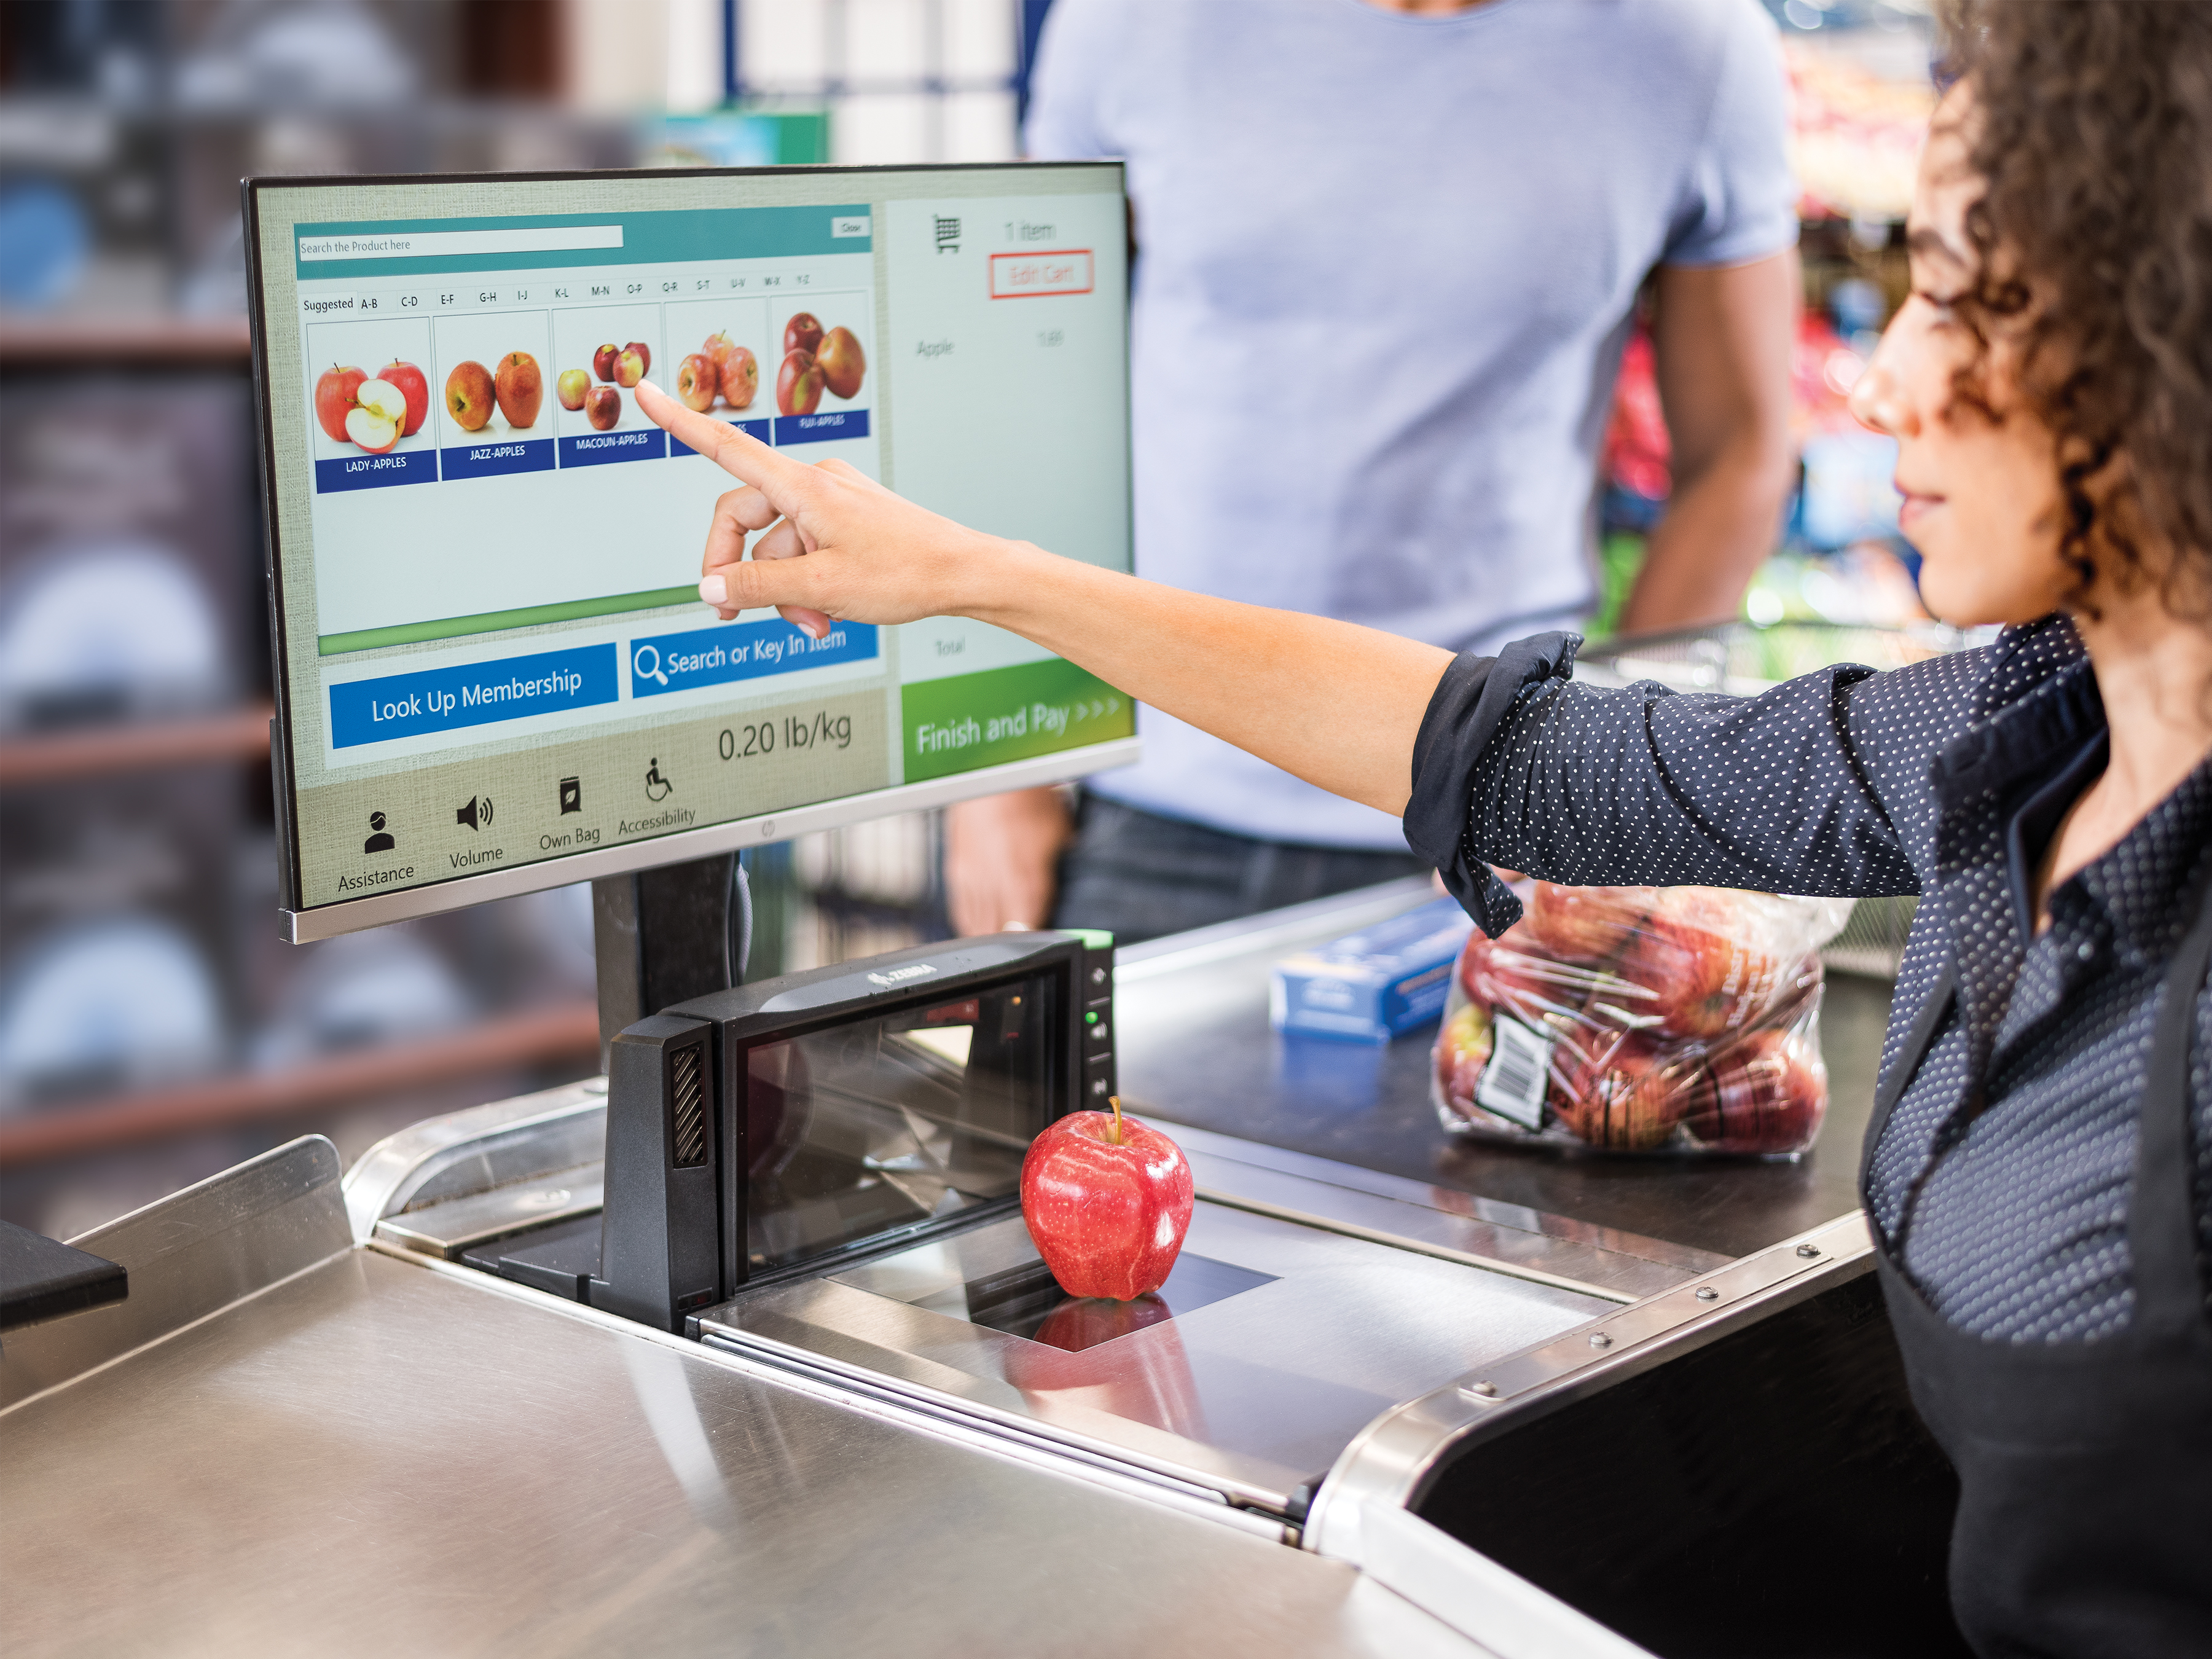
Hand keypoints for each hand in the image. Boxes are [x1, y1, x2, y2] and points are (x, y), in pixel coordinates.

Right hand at [635, 378, 1014, 633]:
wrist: (965, 573)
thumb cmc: (907, 571)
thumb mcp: (821, 588)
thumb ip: (758, 586)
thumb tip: (710, 586)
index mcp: (803, 487)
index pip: (727, 446)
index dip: (681, 421)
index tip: (647, 392)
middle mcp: (814, 484)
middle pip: (743, 519)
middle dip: (742, 571)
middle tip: (738, 614)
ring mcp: (831, 502)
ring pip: (777, 545)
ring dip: (783, 590)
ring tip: (813, 624)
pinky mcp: (847, 521)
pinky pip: (805, 549)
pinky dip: (806, 584)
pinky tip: (826, 614)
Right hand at [944, 789, 1072, 934]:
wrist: (992, 775)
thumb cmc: (1029, 798)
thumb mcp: (1062, 833)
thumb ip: (1060, 865)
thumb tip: (1070, 878)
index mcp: (1026, 881)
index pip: (1027, 931)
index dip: (1034, 942)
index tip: (1043, 944)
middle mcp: (996, 885)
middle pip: (999, 934)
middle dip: (1011, 944)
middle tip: (1023, 945)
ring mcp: (972, 879)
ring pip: (976, 925)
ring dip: (990, 936)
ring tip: (1002, 941)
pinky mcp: (956, 870)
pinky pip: (961, 909)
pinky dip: (972, 921)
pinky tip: (981, 924)